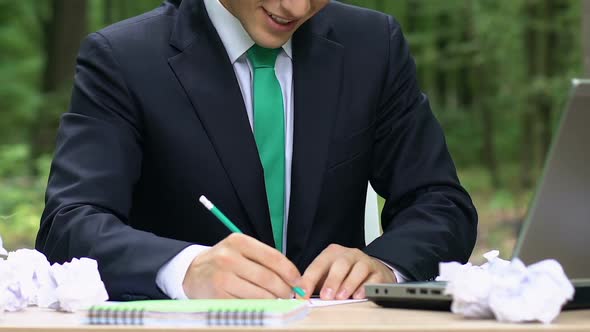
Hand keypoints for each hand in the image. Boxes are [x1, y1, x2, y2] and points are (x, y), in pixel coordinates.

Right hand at [182, 233, 301, 298]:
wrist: (193, 272)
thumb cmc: (225, 262)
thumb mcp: (242, 250)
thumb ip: (265, 260)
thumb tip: (294, 279)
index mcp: (239, 242)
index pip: (273, 258)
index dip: (290, 272)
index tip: (298, 282)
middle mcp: (229, 257)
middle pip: (268, 278)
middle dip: (284, 290)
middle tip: (289, 295)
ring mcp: (222, 277)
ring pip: (259, 294)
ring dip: (273, 300)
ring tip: (277, 300)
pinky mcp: (217, 295)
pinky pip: (247, 305)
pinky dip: (259, 307)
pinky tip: (262, 305)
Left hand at [300, 244, 395, 299]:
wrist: (371, 270)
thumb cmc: (345, 274)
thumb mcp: (327, 274)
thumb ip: (315, 282)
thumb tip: (301, 294)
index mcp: (332, 253)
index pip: (318, 264)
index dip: (309, 279)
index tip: (303, 293)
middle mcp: (349, 254)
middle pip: (340, 264)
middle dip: (332, 281)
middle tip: (326, 296)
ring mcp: (365, 262)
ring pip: (358, 269)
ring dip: (349, 284)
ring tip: (341, 297)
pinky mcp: (378, 272)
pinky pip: (373, 279)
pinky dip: (366, 287)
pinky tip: (359, 295)